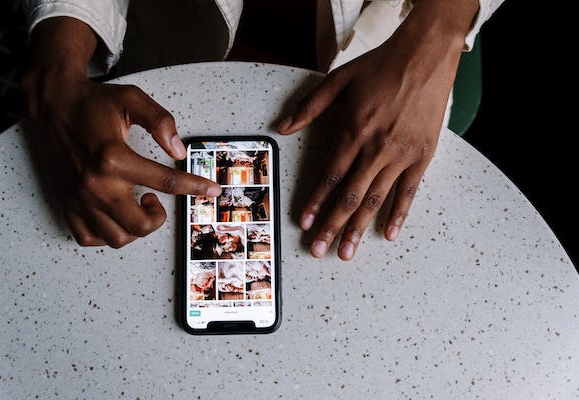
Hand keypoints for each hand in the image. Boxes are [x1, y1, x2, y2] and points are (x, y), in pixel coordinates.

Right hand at [22, 18, 220, 247]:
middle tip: (156, 198)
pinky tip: (117, 215)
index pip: (166, 181)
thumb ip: (160, 121)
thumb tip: (179, 150)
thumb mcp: (132, 99)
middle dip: (159, 217)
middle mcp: (95, 183)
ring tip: (136, 205)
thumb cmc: (92, 102)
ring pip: (117, 238)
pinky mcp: (66, 204)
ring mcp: (79, 198)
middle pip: (141, 224)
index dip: (195, 187)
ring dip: (136, 228)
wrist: (51, 103)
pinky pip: (89, 238)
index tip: (212, 190)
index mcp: (113, 157)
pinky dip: (108, 234)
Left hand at [277, 0, 477, 259]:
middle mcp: (375, 148)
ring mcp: (401, 155)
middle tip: (318, 250)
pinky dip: (399, 214)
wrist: (425, 55)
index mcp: (352, 131)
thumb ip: (309, 107)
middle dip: (331, 226)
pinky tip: (389, 234)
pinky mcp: (422, 156)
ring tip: (347, 252)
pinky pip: (409, 192)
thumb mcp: (338, 80)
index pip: (329, 176)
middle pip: (349, 196)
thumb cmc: (380, 67)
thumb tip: (281, 128)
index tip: (304, 223)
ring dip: (359, 228)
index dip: (315, 202)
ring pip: (376, 199)